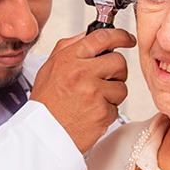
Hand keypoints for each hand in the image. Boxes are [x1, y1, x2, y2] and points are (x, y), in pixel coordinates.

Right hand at [30, 28, 135, 153]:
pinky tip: (91, 114)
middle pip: (119, 61)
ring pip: (122, 86)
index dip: (120, 36)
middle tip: (106, 80)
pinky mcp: (102, 112)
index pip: (102, 37)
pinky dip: (107, 112)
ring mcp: (93, 93)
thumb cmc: (46, 104)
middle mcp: (81, 73)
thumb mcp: (48, 68)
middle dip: (117, 71)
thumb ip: (68, 48)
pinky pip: (117, 107)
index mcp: (68, 59)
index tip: (128, 39)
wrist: (42, 135)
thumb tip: (88, 34)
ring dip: (112, 94)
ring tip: (93, 101)